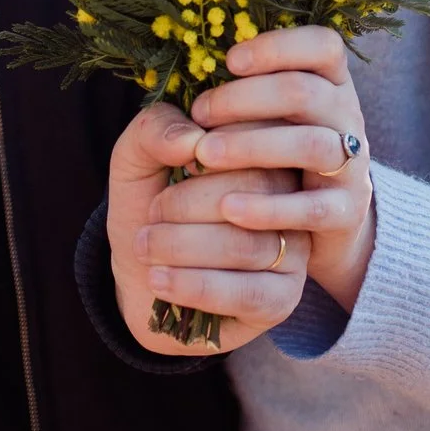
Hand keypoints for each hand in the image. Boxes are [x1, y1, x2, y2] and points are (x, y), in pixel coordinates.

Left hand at [106, 102, 304, 354]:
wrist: (139, 280)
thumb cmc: (147, 211)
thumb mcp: (136, 160)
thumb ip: (154, 131)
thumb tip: (192, 138)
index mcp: (265, 152)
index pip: (262, 136)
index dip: (213, 148)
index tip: (176, 167)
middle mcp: (291, 199)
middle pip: (258, 190)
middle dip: (190, 202)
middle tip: (152, 213)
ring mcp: (293, 251)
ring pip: (248, 244)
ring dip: (182, 245)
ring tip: (145, 246)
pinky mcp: (282, 299)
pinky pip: (249, 293)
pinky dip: (196, 285)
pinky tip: (159, 278)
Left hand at [189, 27, 376, 310]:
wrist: (289, 241)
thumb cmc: (245, 168)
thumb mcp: (221, 133)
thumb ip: (191, 119)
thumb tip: (185, 131)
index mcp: (325, 85)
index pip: (323, 47)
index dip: (280, 46)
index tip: (230, 61)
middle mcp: (345, 119)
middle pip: (307, 91)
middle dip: (247, 97)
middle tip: (199, 112)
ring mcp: (351, 166)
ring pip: (313, 145)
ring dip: (254, 145)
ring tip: (204, 155)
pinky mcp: (346, 214)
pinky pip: (314, 208)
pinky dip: (270, 208)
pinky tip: (228, 208)